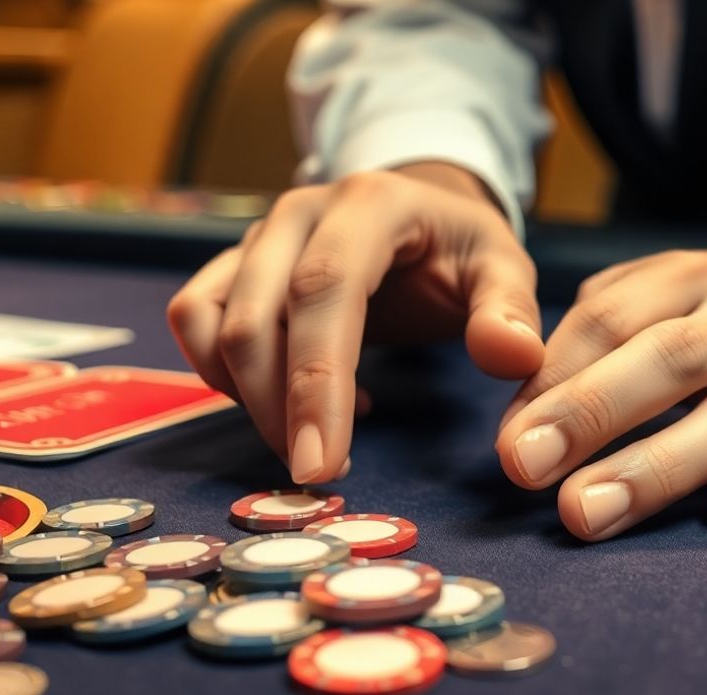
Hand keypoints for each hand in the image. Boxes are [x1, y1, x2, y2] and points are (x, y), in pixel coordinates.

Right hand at [167, 162, 544, 483]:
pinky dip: (224, 374)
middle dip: (276, 409)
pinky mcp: (233, 264)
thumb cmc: (460, 251)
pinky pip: (194, 319)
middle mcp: (300, 212)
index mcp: (370, 204)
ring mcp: (258, 236)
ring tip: (309, 442)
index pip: (325, 290)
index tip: (321, 463)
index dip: (318, 381)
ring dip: (246, 397)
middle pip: (257, 315)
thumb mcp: (503, 268)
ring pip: (211, 321)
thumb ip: (510, 312)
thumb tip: (512, 357)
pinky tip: (287, 405)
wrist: (421, 213)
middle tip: (315, 476)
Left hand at [495, 241, 706, 540]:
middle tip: (527, 466)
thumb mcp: (649, 289)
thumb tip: (526, 413)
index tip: (509, 434)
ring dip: (658, 470)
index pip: (613, 319)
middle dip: (593, 414)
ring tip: (589, 512)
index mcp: (690, 277)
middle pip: (672, 361)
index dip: (555, 375)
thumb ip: (586, 338)